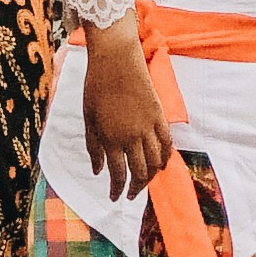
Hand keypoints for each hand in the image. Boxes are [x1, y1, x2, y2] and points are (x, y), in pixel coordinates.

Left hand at [76, 12, 168, 197]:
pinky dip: (166, 157)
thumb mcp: (88, 118)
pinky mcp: (159, 115)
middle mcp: (131, 137)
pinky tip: (161, 165)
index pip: (117, 175)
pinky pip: (167, 143)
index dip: (117, 190)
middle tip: (131, 195)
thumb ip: (93, 147)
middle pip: (139, 173)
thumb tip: (97, 172)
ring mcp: (147, 127)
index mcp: (110, 138)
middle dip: (135, 188)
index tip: (114, 198)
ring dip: (151, 177)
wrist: (115, 58)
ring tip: (144, 182)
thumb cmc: (96, 86)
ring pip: (155, 162)